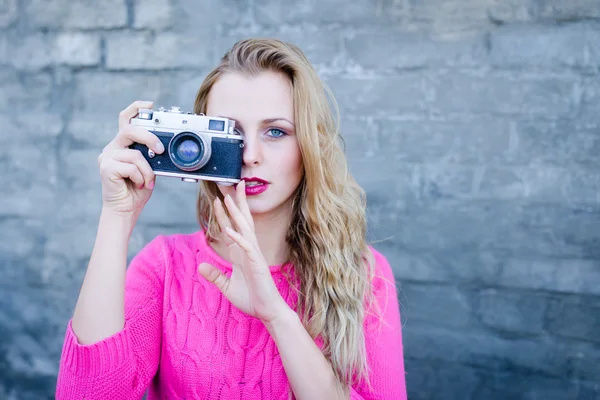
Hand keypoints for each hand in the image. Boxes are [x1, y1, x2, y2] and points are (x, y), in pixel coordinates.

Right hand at [98, 100, 164, 215]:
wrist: (125, 209)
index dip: (136, 108)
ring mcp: (107, 156)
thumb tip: (163, 146)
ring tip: (148, 182)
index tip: (150, 104)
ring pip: (136, 154)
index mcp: (123, 144)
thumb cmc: (137, 189)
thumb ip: (151, 154)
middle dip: (149, 138)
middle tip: (160, 150)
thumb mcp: (149, 167)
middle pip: (130, 130)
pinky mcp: (106, 167)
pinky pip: (131, 167)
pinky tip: (139, 185)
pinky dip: (141, 177)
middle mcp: (112, 147)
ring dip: (148, 171)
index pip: (125, 119)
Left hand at [197, 181, 289, 323]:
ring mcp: (253, 255)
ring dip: (236, 213)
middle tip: (233, 185)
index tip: (218, 200)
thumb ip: (215, 276)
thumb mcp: (227, 287)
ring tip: (228, 199)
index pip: (231, 229)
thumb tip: (201, 266)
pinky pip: (247, 247)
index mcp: (241, 253)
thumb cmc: (252, 299)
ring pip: (244, 229)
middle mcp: (248, 250)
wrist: (267, 311)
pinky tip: (229, 229)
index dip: (224, 215)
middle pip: (242, 221)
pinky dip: (238, 237)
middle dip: (236, 203)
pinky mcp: (257, 264)